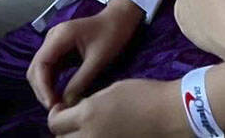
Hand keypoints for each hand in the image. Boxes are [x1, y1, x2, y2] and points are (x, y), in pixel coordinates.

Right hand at [26, 1, 142, 110]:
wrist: (120, 19)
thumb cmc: (113, 34)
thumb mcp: (98, 60)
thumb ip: (81, 81)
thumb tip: (66, 104)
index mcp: (60, 35)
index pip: (40, 64)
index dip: (42, 87)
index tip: (51, 105)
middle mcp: (52, 37)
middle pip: (36, 68)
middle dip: (42, 90)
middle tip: (54, 109)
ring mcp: (54, 43)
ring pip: (40, 70)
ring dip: (45, 88)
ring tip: (56, 105)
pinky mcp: (59, 49)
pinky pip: (50, 69)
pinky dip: (51, 83)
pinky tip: (59, 96)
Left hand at [47, 78, 189, 135]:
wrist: (170, 113)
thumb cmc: (144, 94)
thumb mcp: (112, 90)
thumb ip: (89, 103)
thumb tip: (76, 111)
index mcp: (87, 115)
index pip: (55, 123)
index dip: (56, 114)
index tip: (62, 109)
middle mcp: (90, 136)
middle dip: (62, 130)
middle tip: (72, 121)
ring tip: (87, 129)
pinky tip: (101, 134)